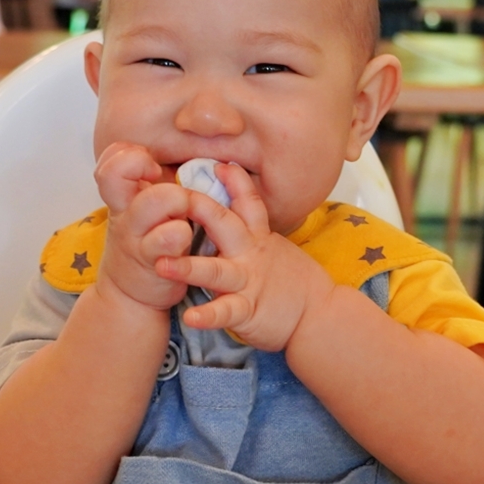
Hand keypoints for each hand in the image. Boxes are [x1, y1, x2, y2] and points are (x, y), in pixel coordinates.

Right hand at [94, 142, 193, 310]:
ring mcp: (137, 239)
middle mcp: (124, 216)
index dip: (129, 157)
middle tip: (179, 197)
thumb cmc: (145, 245)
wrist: (130, 298)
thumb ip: (148, 185)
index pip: (109, 163)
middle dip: (157, 173)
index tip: (152, 169)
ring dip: (178, 201)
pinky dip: (184, 232)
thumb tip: (182, 150)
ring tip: (186, 216)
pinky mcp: (156, 262)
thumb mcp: (136, 212)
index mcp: (122, 200)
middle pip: (124, 175)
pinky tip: (189, 238)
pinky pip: (173, 236)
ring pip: (154, 201)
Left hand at [155, 164, 334, 351]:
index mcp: (258, 237)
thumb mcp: (275, 247)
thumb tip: (232, 211)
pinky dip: (208, 316)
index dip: (234, 182)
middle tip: (171, 196)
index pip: (248, 202)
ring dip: (188, 267)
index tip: (218, 164)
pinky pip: (226, 312)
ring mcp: (248, 282)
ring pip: (216, 271)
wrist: (321, 315)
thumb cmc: (295, 283)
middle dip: (199, 208)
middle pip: (225, 224)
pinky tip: (191, 318)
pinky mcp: (248, 311)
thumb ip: (253, 231)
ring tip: (161, 265)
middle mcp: (250, 254)